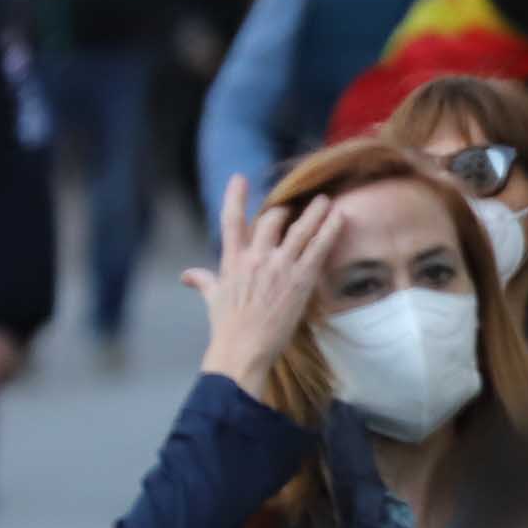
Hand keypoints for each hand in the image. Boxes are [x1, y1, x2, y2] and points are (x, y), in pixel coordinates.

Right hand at [186, 175, 344, 388]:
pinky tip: (341, 218)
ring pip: (301, 229)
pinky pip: (319, 247)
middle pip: (272, 220)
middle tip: (295, 208)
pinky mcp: (300, 278)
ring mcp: (279, 266)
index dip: (235, 197)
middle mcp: (256, 257)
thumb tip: (187, 275)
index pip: (231, 221)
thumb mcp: (213, 298)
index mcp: (232, 260)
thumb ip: (203, 280)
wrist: (242, 349)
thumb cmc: (226, 327)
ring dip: (316, 212)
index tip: (238, 178)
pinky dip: (331, 230)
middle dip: (284, 211)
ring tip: (326, 201)